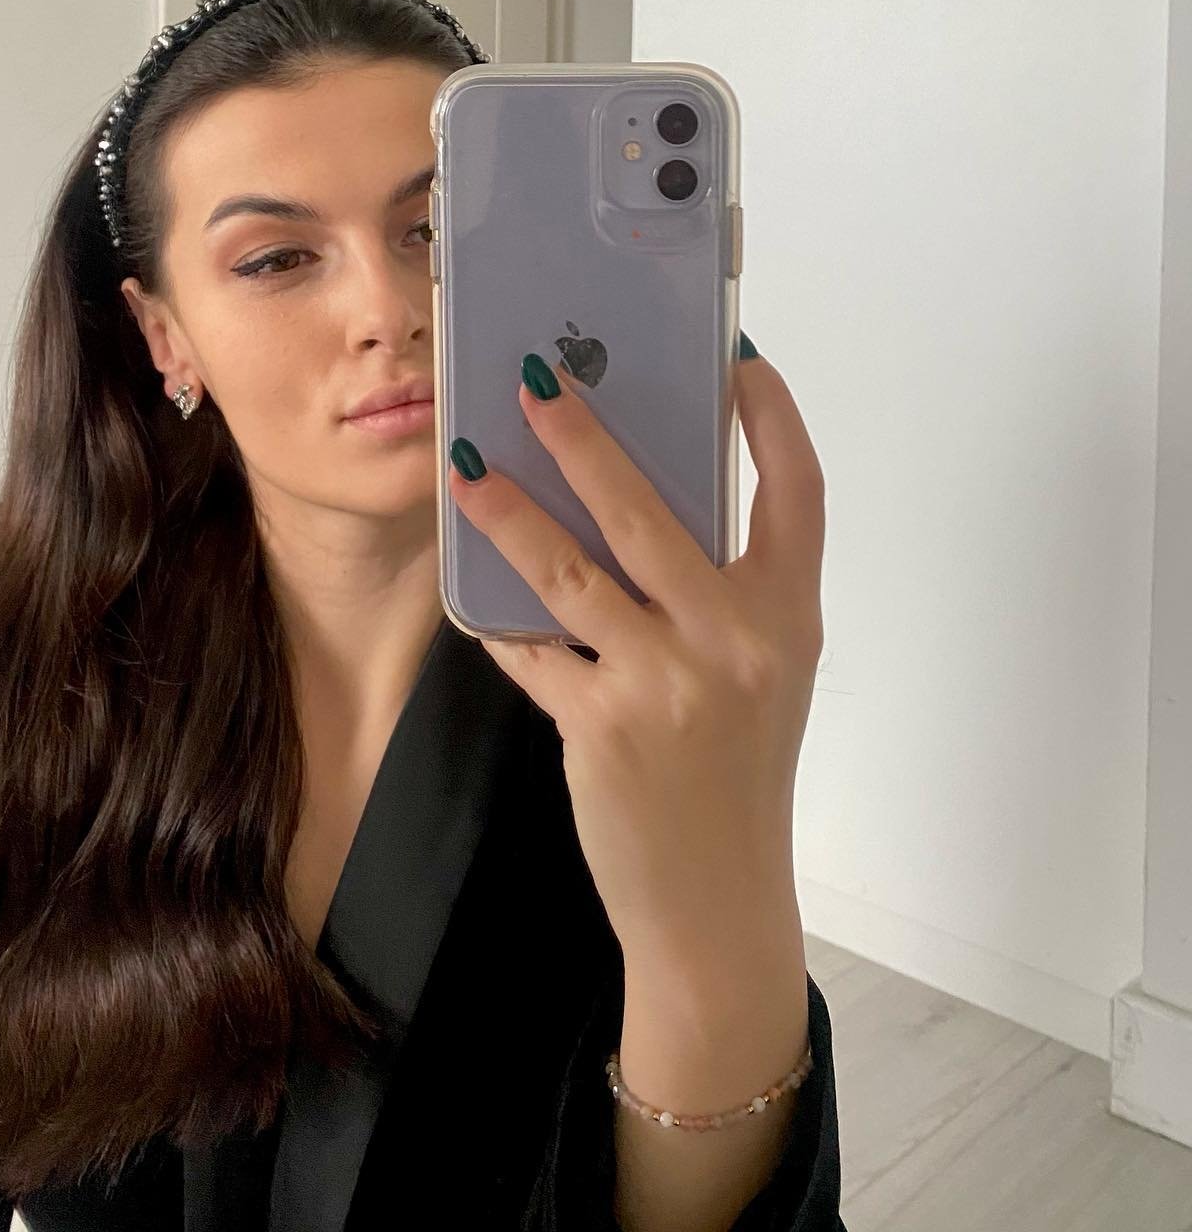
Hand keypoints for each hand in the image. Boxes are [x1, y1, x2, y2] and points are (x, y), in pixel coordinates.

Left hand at [446, 345, 825, 980]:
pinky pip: (534, 650)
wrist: (717, 902)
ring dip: (509, 513)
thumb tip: (639, 512)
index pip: (797, 493)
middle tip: (535, 384)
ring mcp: (668, 682)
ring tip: (464, 468)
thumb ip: (717, 600)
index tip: (739, 361)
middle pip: (654, 512)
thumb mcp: (757, 679)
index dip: (772, 420)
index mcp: (787, 619)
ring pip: (572, 570)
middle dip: (586, 440)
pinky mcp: (603, 724)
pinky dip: (498, 619)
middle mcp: (736, 640)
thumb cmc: (736, 780)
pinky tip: (470, 590)